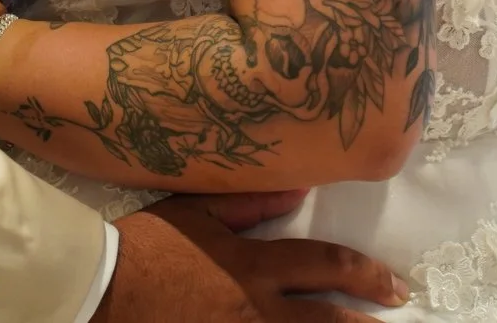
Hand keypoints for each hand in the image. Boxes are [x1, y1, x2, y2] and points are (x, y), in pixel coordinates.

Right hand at [99, 195, 410, 322]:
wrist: (102, 288)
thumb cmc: (147, 246)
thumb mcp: (198, 212)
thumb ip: (250, 202)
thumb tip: (299, 187)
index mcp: (254, 265)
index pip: (327, 266)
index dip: (366, 275)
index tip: (393, 285)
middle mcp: (257, 308)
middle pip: (328, 321)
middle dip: (366, 321)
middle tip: (394, 312)